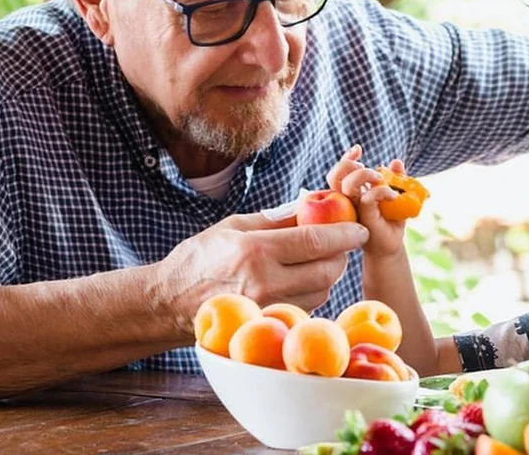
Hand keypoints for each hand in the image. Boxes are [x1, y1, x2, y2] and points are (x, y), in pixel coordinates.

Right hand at [155, 211, 368, 335]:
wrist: (170, 302)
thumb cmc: (200, 258)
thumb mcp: (234, 226)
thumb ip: (277, 219)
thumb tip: (313, 205)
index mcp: (256, 251)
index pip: (316, 240)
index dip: (344, 233)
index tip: (359, 228)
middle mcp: (265, 282)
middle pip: (326, 269)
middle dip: (341, 254)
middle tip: (342, 241)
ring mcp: (267, 307)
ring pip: (321, 290)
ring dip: (329, 273)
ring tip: (319, 257)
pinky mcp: (267, 322)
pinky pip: (307, 305)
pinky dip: (314, 290)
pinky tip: (303, 278)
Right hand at [327, 145, 407, 259]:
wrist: (390, 247)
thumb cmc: (389, 222)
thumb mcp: (395, 196)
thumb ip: (395, 178)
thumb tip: (396, 162)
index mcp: (352, 192)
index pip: (341, 171)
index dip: (346, 157)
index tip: (358, 149)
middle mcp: (347, 200)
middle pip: (337, 175)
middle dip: (350, 165)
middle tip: (373, 172)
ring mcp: (353, 209)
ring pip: (347, 185)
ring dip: (365, 176)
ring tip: (380, 180)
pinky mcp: (363, 218)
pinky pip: (367, 198)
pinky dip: (381, 191)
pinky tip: (393, 196)